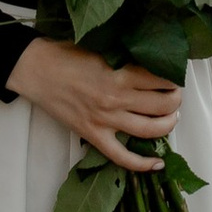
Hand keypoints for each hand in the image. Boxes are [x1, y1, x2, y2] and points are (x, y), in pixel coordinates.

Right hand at [6, 33, 184, 172]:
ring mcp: (105, 120)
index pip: (161, 78)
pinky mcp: (93, 135)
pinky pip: (122, 157)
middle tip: (175, 96)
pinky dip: (142, 164)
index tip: (176, 75)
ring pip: (150, 130)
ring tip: (172, 118)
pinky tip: (158, 163)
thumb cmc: (65, 53)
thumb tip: (150, 58)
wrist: (35, 70)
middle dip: (176, 100)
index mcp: (119, 73)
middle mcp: (116, 98)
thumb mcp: (101, 47)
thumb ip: (124, 56)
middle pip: (162, 104)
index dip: (174, 77)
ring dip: (168, 125)